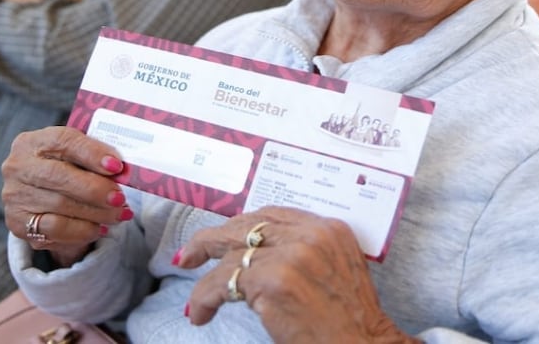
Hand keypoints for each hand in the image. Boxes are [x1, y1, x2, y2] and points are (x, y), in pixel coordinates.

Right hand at [1, 126, 132, 267]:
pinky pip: (55, 230)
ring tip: (119, 214)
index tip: (117, 166)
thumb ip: (95, 156)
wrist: (40, 196)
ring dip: (96, 213)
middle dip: (95, 189)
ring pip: (60, 206)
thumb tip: (123, 170)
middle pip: (59, 176)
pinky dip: (82, 230)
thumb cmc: (65, 168)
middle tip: (120, 198)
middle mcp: (18, 167)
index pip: (64, 141)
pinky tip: (100, 228)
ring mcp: (15, 197)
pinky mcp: (18, 224)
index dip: (92, 153)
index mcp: (32, 141)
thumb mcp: (75, 155)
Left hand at [177, 206, 416, 343]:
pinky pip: (224, 283)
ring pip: (231, 257)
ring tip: (196, 301)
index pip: (274, 215)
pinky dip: (205, 298)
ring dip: (206, 280)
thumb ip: (306, 253)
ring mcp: (291, 256)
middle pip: (247, 226)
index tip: (223, 237)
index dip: (242, 225)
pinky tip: (200, 313)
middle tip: (189, 255)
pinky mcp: (272, 281)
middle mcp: (310, 235)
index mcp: (329, 228)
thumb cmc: (350, 322)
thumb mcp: (338, 271)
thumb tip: (261, 257)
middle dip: (212, 240)